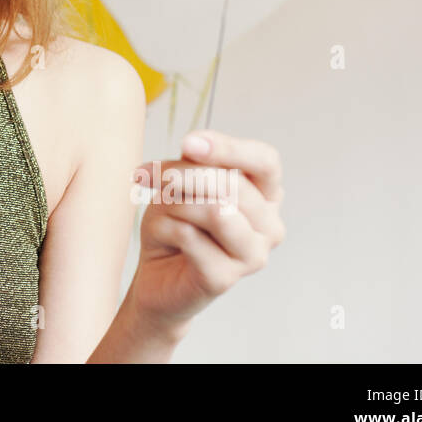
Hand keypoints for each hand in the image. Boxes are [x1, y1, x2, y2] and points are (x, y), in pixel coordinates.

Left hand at [127, 129, 285, 335]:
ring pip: (214, 211)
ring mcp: (253, 256)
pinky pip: (189, 236)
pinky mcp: (225, 278)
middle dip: (182, 176)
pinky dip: (165, 228)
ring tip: (160, 211)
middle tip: (152, 178)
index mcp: (267, 196)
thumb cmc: (177, 223)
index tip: (188, 143)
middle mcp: (270, 227)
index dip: (228, 148)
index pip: (265, 161)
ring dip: (175, 204)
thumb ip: (195, 163)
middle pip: (232, 185)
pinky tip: (162, 238)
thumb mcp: (182, 182)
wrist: (156, 275)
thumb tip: (193, 146)